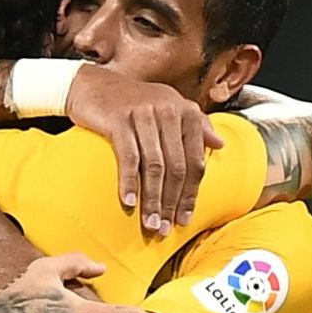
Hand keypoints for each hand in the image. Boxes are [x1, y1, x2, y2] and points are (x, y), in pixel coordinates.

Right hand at [63, 64, 224, 234]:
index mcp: (186, 111)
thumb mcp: (168, 107)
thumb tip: (220, 143)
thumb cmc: (131, 101)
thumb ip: (196, 124)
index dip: (191, 194)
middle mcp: (169, 111)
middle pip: (176, 167)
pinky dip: (129, 182)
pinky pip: (128, 157)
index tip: (184, 219)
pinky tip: (129, 202)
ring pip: (154, 166)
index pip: (195, 160)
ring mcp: (144, 114)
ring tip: (149, 222)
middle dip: (171, 202)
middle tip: (164, 228)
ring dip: (152, 199)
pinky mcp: (119, 119)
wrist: (91, 84)